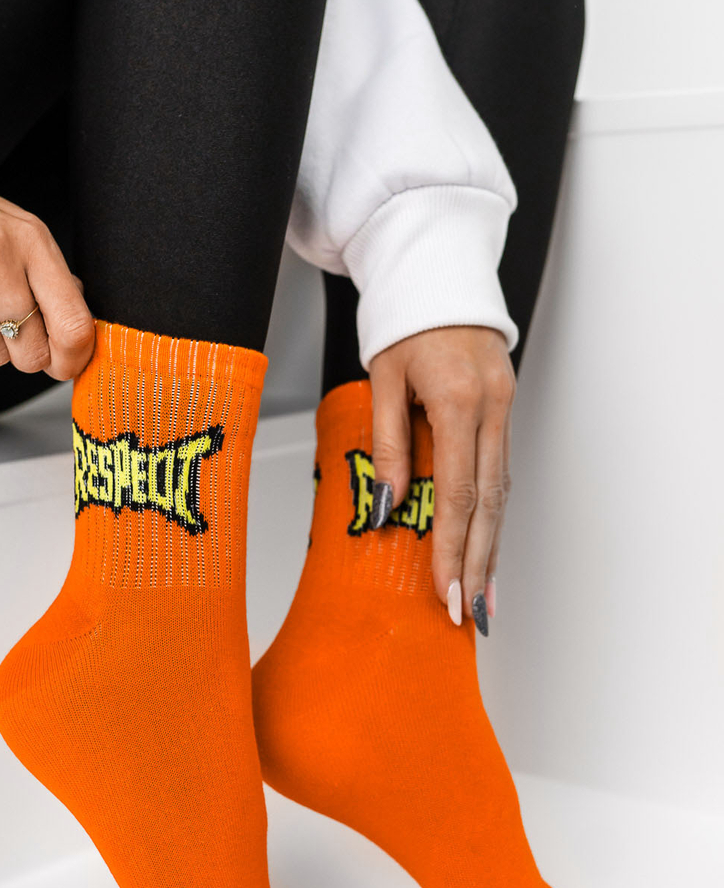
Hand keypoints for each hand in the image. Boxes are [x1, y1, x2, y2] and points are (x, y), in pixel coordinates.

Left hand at [367, 326, 514, 629]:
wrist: (437, 275)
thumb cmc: (403, 322)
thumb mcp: (382, 380)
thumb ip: (388, 444)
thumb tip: (393, 507)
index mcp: (460, 400)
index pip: (459, 492)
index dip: (454, 548)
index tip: (446, 591)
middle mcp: (492, 408)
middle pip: (490, 503)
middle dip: (479, 563)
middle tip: (470, 613)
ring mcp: (505, 408)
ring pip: (502, 492)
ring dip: (493, 547)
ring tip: (484, 596)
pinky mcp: (504, 410)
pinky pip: (501, 472)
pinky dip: (493, 515)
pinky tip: (487, 546)